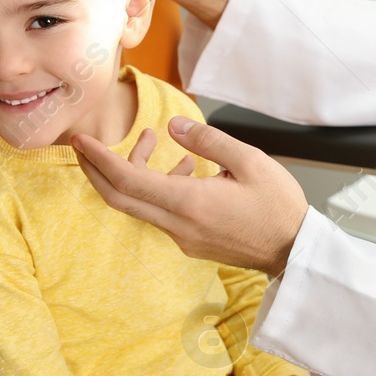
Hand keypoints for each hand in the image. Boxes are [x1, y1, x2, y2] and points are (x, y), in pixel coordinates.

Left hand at [72, 118, 307, 275]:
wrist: (293, 250)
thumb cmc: (278, 206)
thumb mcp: (250, 162)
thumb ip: (207, 141)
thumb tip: (173, 125)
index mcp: (190, 202)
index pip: (128, 180)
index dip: (99, 159)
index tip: (82, 140)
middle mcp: (178, 224)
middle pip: (119, 198)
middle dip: (95, 170)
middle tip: (82, 146)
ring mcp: (182, 237)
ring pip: (141, 204)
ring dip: (134, 172)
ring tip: (151, 139)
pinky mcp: (191, 241)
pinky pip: (161, 212)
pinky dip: (157, 186)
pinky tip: (183, 166)